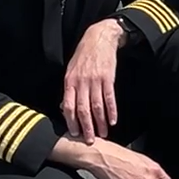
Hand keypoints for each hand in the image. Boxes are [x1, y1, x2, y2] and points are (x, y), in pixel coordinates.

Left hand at [63, 18, 123, 139]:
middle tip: (90, 140)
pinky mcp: (108, 78)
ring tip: (103, 134)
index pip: (69, 106)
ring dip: (100, 122)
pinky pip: (110, 98)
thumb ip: (69, 90)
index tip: (75, 134)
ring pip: (97, 106)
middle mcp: (81, 83)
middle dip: (87, 127)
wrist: (99, 38)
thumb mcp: (71, 70)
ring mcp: (95, 80)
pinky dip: (111, 110)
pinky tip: (113, 120)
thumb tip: (65, 109)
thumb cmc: (84, 55)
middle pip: (83, 110)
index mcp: (70, 82)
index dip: (72, 121)